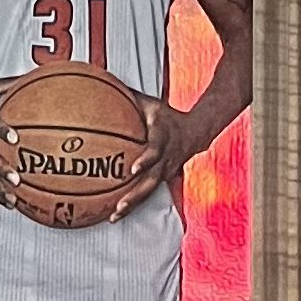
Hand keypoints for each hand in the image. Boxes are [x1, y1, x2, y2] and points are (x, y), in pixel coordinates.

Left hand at [101, 92, 200, 222]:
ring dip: (132, 205)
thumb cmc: (167, 116)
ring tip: (113, 216)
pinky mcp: (163, 179)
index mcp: (163, 137)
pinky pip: (147, 194)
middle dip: (135, 194)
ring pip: (149, 191)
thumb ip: (129, 98)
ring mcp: (165, 171)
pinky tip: (114, 214)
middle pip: (151, 180)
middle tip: (119, 204)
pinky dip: (132, 205)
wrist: (196, 132)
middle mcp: (165, 158)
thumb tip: (103, 84)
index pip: (155, 149)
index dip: (146, 159)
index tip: (133, 168)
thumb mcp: (151, 104)